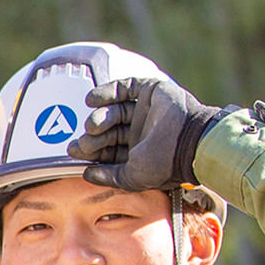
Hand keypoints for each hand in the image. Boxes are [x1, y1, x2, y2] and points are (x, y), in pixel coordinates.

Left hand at [65, 77, 227, 192]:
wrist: (190, 141)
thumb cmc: (164, 164)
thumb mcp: (132, 177)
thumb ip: (109, 176)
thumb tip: (86, 174)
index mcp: (139, 152)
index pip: (109, 149)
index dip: (92, 150)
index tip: (74, 152)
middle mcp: (142, 130)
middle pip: (109, 130)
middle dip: (93, 136)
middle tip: (82, 141)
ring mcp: (146, 110)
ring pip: (115, 110)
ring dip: (99, 116)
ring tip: (92, 125)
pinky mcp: (150, 91)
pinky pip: (125, 87)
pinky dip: (107, 91)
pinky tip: (92, 100)